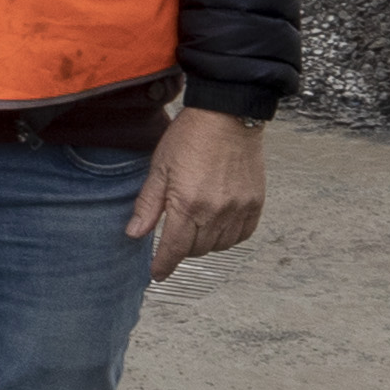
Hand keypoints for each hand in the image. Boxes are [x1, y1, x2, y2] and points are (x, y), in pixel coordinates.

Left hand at [127, 107, 265, 281]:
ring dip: (206, 242)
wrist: (228, 115)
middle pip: (197, 250)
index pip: (174, 249)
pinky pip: (242, 234)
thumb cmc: (191, 136)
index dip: (163, 265)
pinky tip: (220, 223)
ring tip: (198, 225)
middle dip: (183, 248)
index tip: (157, 273)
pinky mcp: (255, 203)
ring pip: (219, 245)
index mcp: (187, 204)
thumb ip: (148, 204)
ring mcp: (238, 208)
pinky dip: (229, 235)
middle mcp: (215, 211)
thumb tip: (134, 233)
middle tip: (176, 233)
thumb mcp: (160, 167)